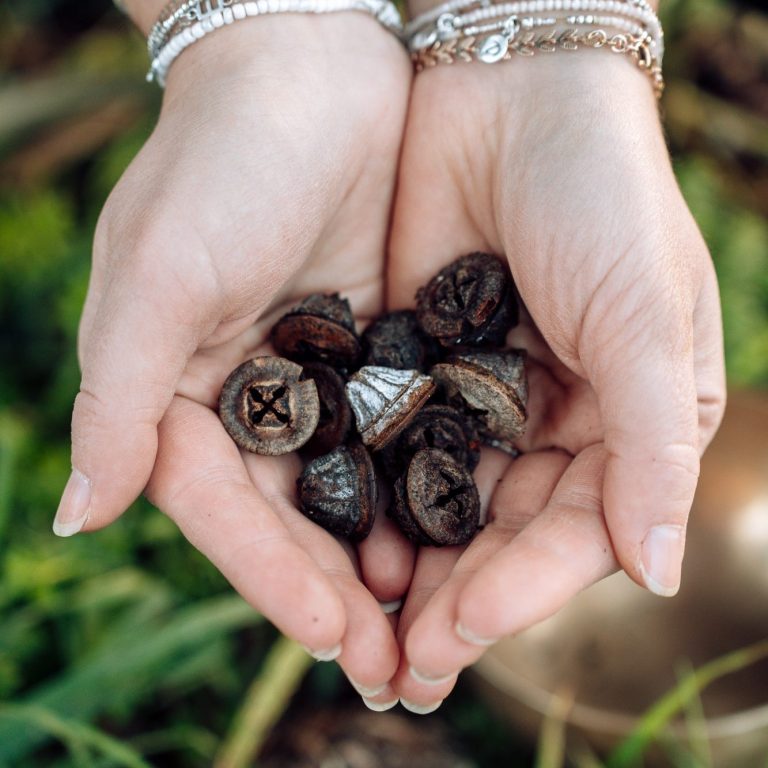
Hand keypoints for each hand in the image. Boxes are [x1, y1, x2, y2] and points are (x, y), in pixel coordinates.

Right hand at [56, 14, 412, 700]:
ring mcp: (317, 373)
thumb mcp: (159, 276)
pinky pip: (399, 432)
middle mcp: (249, 393)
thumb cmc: (220, 162)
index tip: (330, 640)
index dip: (273, 580)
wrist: (305, 69)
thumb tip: (79, 512)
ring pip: (350, 488)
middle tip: (391, 665)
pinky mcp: (375, 344)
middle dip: (337, 592)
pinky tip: (459, 532)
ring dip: (387, 557)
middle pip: (292, 517)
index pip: (223, 511)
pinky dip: (422, 486)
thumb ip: (118, 396)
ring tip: (429, 623)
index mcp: (183, 390)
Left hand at [385, 53, 725, 707]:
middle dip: (452, 602)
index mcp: (623, 424)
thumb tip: (663, 570)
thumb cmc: (604, 196)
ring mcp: (477, 395)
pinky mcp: (414, 362)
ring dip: (404, 567)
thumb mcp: (645, 317)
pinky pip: (391, 445)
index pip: (572, 534)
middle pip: (499, 536)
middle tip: (396, 668)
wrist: (511, 98)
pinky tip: (338, 542)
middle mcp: (550, 422)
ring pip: (441, 504)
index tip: (455, 636)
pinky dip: (368, 495)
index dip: (517, 592)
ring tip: (359, 629)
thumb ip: (652, 448)